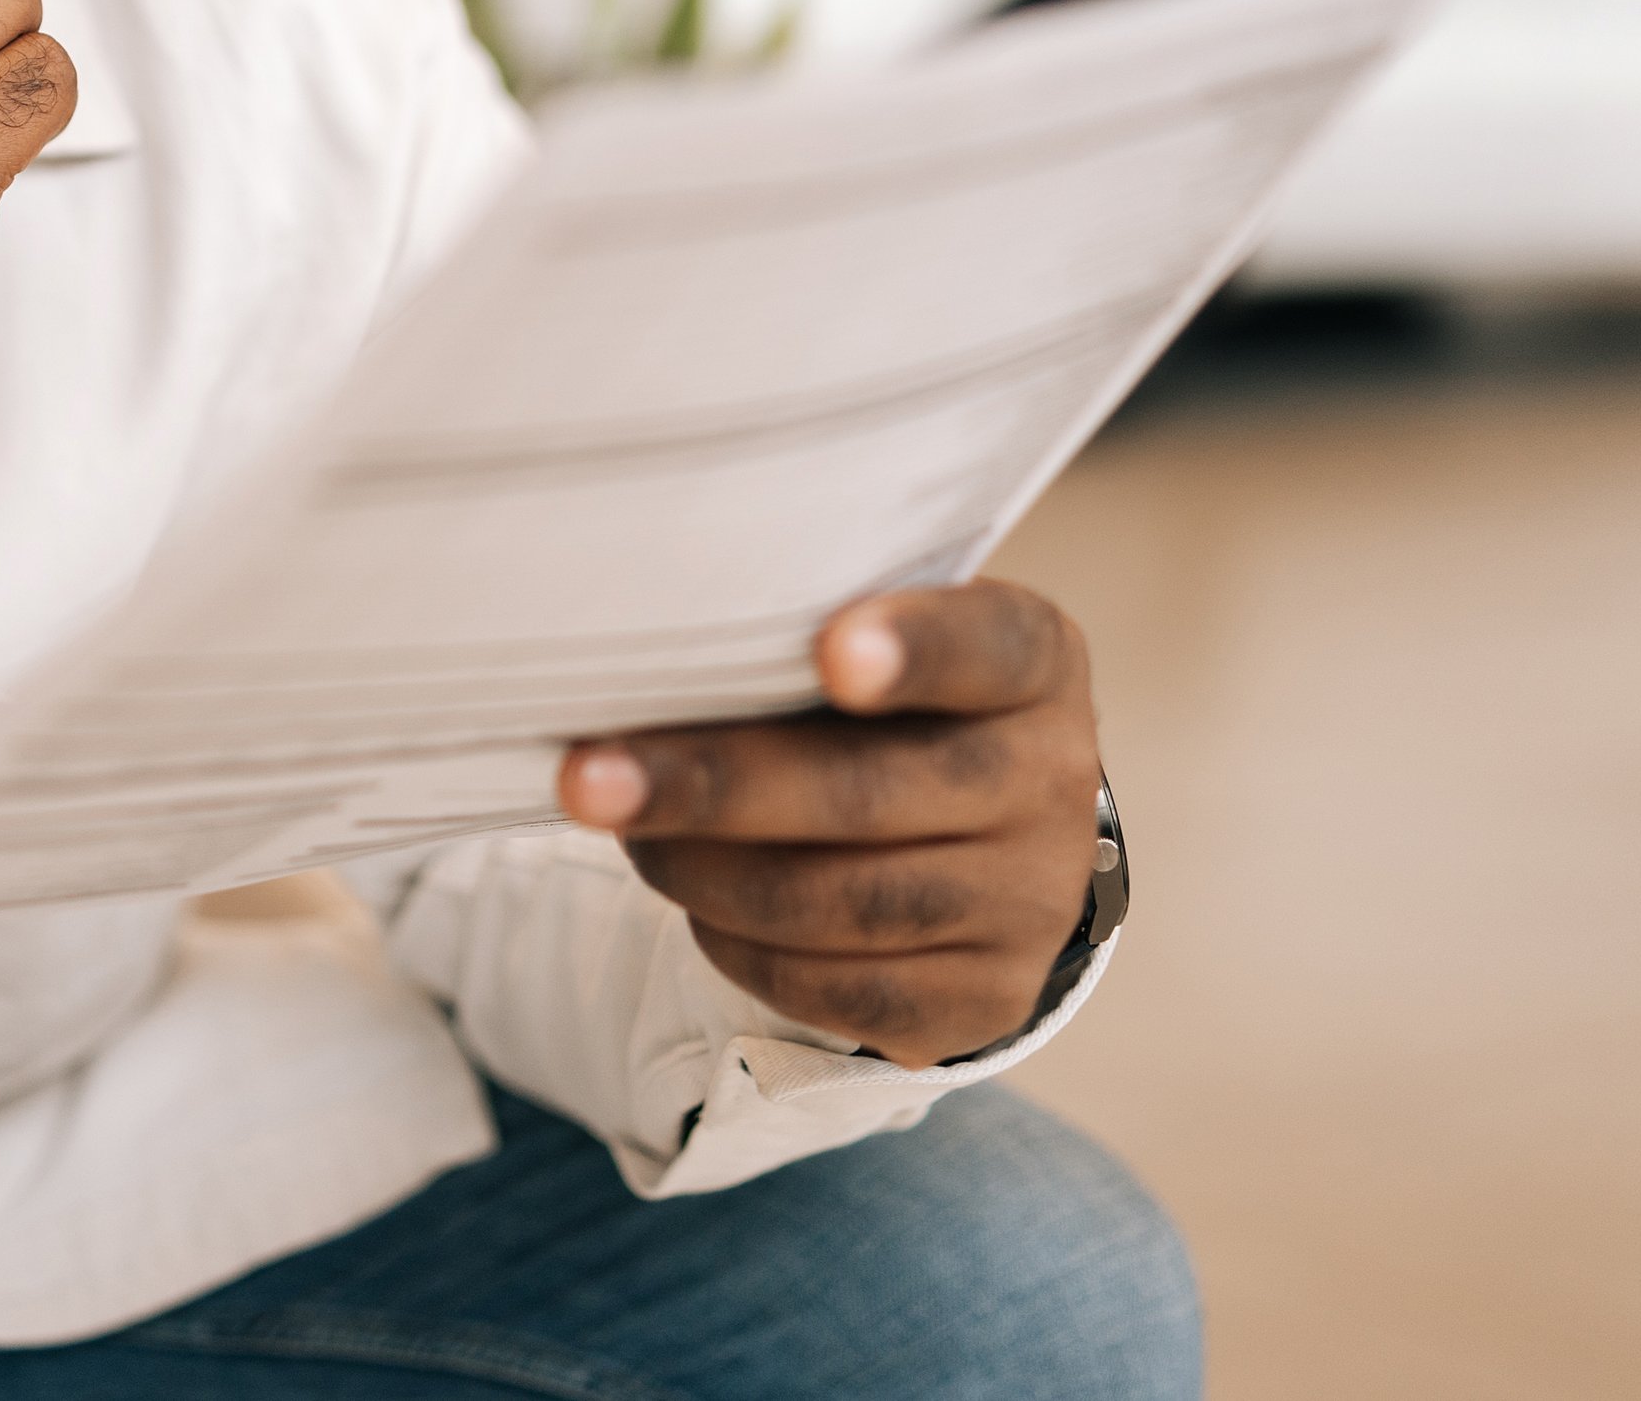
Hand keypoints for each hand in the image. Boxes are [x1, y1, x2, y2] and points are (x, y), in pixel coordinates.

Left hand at [557, 582, 1101, 1067]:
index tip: (829, 654)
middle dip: (712, 786)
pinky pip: (838, 989)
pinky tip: (691, 900)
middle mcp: (1053, 779)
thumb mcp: (878, 642)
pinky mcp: (987, 999)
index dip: (910, 649)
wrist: (986, 839)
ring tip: (625, 831)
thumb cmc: (891, 709)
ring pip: (838, 903)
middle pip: (867, 793)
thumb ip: (799, 641)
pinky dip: (739, 946)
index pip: (985, 645)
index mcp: (1034, 659)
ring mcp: (1030, 901)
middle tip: (587, 779)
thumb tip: (641, 664)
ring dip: (702, 872)